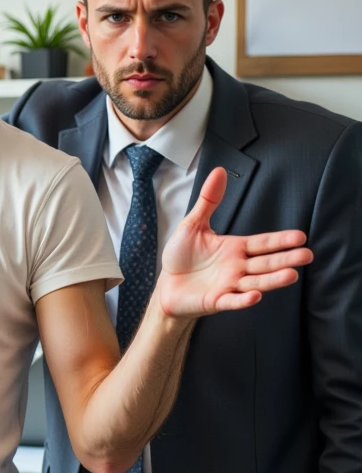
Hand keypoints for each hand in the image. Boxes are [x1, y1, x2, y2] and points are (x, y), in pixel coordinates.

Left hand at [156, 167, 311, 316]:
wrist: (166, 285)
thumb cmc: (182, 257)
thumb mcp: (193, 225)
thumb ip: (209, 201)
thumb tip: (220, 171)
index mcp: (235, 248)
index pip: (263, 243)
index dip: (280, 240)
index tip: (300, 237)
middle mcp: (237, 267)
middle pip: (266, 263)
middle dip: (286, 259)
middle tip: (307, 256)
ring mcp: (229, 285)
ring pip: (255, 282)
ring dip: (272, 280)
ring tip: (291, 275)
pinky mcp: (216, 301)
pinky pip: (232, 301)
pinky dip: (243, 300)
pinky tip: (255, 296)